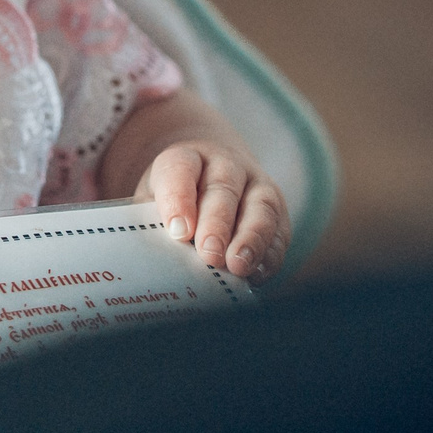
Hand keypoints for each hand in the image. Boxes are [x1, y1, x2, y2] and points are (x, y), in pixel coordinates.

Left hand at [141, 140, 287, 282]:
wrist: (208, 178)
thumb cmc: (174, 200)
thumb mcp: (153, 201)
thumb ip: (154, 222)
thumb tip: (156, 259)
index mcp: (186, 158)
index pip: (180, 170)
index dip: (178, 200)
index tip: (178, 231)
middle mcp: (225, 165)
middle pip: (223, 189)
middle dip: (217, 224)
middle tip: (210, 254)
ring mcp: (256, 184)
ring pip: (260, 207)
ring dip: (251, 239)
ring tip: (238, 266)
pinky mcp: (277, 211)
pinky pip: (280, 231)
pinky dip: (270, 254)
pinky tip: (257, 274)